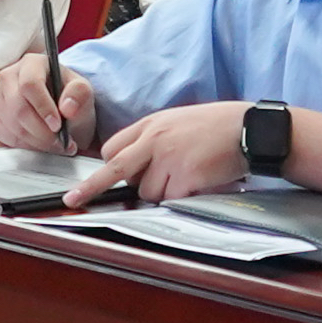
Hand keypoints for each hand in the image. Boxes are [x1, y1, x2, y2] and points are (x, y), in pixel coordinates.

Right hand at [0, 53, 94, 153]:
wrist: (59, 110)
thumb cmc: (69, 98)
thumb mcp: (83, 92)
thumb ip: (80, 94)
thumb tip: (67, 107)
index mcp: (32, 63)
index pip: (30, 84)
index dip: (43, 107)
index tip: (57, 126)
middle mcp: (9, 77)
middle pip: (19, 108)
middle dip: (42, 132)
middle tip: (61, 143)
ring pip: (12, 126)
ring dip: (36, 142)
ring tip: (56, 145)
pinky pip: (5, 137)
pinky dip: (25, 146)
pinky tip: (40, 144)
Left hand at [70, 102, 249, 208]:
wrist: (248, 129)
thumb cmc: (217, 126)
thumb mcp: (178, 122)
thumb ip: (154, 140)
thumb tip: (137, 166)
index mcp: (151, 124)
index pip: (114, 147)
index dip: (109, 166)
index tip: (92, 179)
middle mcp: (155, 140)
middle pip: (115, 169)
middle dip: (91, 187)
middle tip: (73, 200)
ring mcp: (169, 159)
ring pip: (147, 192)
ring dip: (161, 193)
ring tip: (186, 177)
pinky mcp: (185, 177)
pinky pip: (170, 199)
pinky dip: (180, 198)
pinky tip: (197, 183)